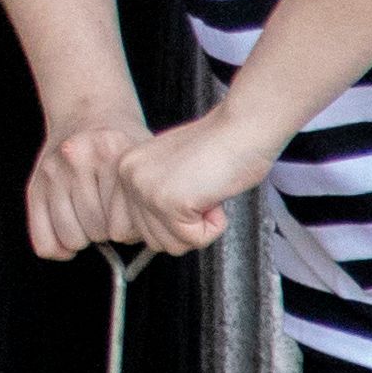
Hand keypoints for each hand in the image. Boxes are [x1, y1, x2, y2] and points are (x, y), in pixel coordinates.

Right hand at [21, 104, 157, 262]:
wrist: (88, 112)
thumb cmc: (120, 145)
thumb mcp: (140, 161)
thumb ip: (143, 197)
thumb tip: (137, 241)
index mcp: (111, 153)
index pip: (124, 225)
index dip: (131, 232)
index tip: (130, 218)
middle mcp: (77, 159)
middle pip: (97, 232)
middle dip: (108, 232)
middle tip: (110, 215)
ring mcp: (52, 172)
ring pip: (70, 238)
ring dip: (84, 237)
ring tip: (91, 219)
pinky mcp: (34, 185)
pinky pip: (43, 239)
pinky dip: (57, 249)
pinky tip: (68, 236)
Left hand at [66, 101, 267, 258]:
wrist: (244, 127)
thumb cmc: (222, 146)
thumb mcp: (173, 170)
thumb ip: (157, 195)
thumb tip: (156, 231)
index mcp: (127, 168)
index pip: (139, 225)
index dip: (173, 219)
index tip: (191, 192)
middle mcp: (129, 178)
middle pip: (153, 240)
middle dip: (185, 226)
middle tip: (202, 192)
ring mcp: (146, 191)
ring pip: (171, 245)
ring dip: (199, 227)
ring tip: (207, 191)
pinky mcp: (169, 203)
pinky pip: (195, 240)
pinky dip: (214, 226)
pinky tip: (215, 196)